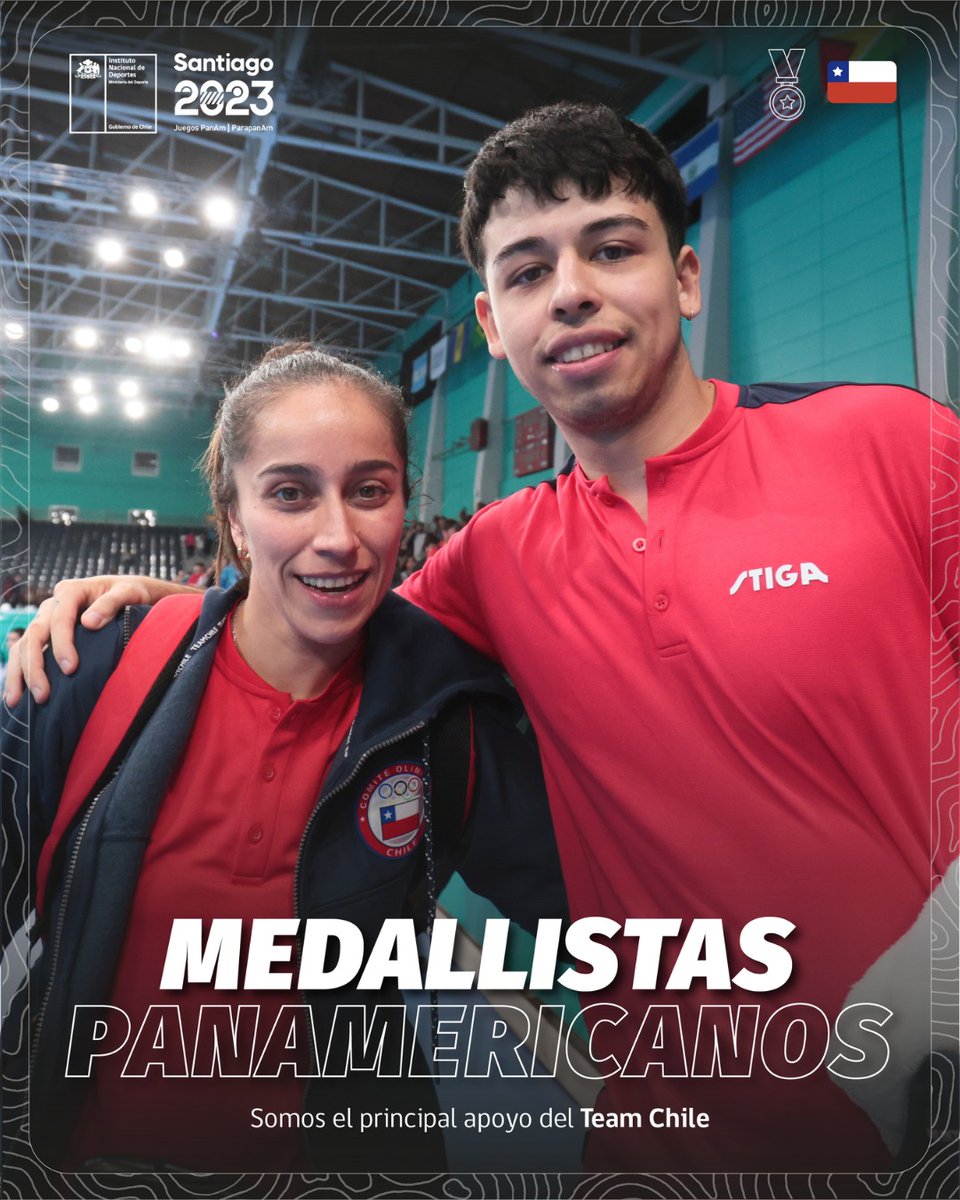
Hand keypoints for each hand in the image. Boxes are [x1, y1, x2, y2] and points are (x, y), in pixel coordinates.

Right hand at [3, 575, 195, 705]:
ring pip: (24, 645)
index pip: (59, 618)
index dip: (62, 644)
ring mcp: (46, 620)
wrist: (129, 594)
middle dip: (35, 666)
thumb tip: (89, 622)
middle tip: (43, 694)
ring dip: (20, 673)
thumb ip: (111, 604)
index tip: (70, 668)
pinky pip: (26, 652)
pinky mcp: (46, 635)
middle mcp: (52, 605)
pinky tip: (19, 694)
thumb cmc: (130, 593)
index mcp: (71, 591)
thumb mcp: (128, 592)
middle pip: (35, 634)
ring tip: (19, 701)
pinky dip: (19, 672)